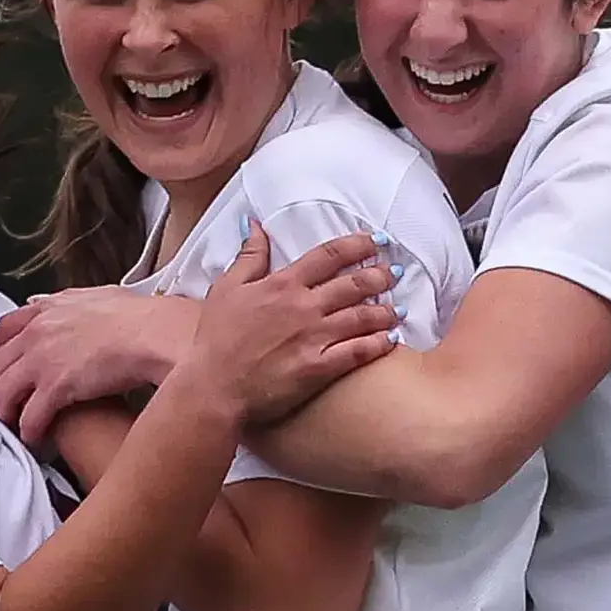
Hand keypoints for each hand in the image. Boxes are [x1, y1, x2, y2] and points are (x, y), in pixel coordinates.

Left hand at [0, 289, 197, 445]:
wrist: (155, 333)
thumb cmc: (137, 317)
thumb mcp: (94, 297)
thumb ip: (64, 302)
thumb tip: (44, 303)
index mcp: (45, 310)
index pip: (1, 333)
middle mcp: (36, 334)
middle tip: (2, 404)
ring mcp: (43, 361)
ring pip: (2, 394)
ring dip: (5, 414)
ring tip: (15, 425)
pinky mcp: (56, 388)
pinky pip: (29, 417)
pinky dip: (29, 431)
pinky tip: (36, 438)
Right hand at [187, 222, 398, 425]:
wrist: (213, 386)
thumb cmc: (216, 338)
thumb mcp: (226, 288)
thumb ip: (248, 256)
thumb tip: (255, 225)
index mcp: (283, 284)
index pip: (329, 256)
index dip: (357, 245)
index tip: (375, 241)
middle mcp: (304, 307)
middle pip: (353, 284)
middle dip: (378, 276)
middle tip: (392, 273)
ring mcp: (314, 338)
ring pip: (362, 316)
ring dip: (384, 310)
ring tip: (397, 307)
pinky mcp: (319, 368)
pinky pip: (358, 351)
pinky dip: (378, 343)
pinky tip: (391, 339)